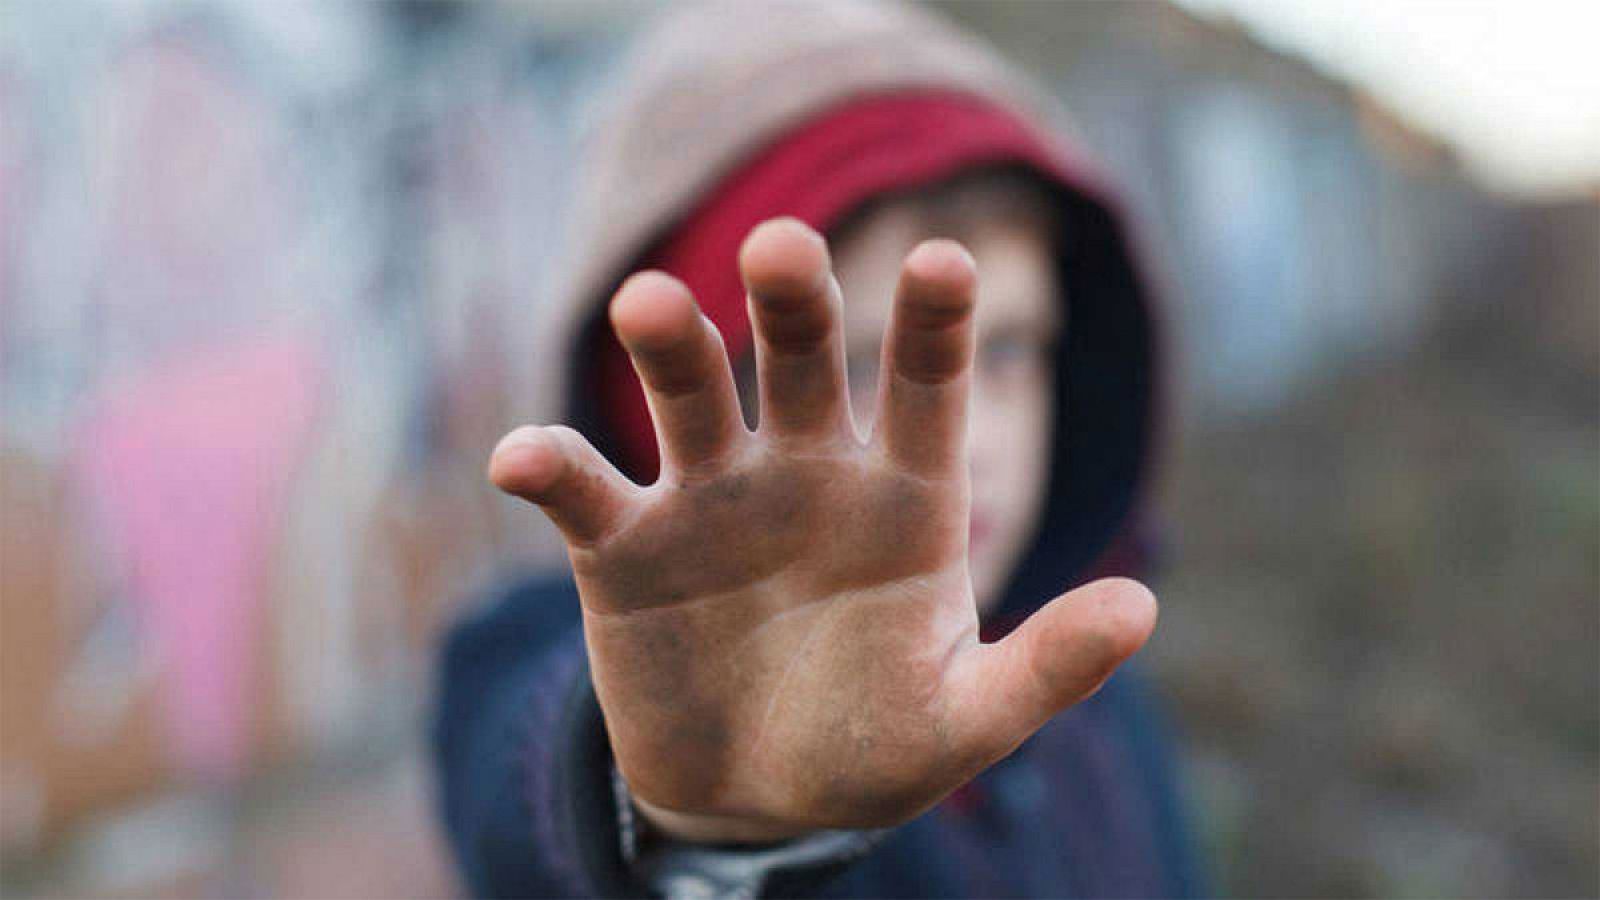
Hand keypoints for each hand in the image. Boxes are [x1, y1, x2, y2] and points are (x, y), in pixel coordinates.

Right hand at [490, 218, 1155, 842]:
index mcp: (903, 497)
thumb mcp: (963, 721)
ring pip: (690, 396)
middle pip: (800, 360)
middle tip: (780, 247)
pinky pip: (583, 492)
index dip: (932, 328)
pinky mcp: (624, 549)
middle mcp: (807, 470)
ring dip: (668, 346)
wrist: (757, 798)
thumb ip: (1042, 669)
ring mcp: (711, 499)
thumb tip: (1144, 608)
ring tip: (647, 304)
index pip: (926, 390)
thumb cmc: (874, 746)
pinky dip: (551, 467)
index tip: (946, 262)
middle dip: (792, 301)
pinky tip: (521, 460)